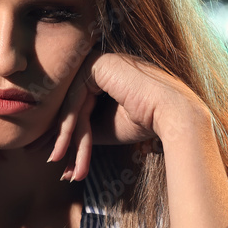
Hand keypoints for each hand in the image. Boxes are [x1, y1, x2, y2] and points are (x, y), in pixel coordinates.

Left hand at [47, 51, 198, 180]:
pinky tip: (64, 150)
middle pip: (71, 106)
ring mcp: (97, 61)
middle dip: (62, 139)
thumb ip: (81, 126)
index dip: (66, 135)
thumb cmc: (144, 121)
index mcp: (104, 74)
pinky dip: (69, 128)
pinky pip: (75, 101)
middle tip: (56, 165)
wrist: (172, 115)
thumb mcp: (104, 126)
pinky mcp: (96, 65)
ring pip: (71, 106)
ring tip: (62, 166)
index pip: (77, 105)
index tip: (59, 160)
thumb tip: (56, 140)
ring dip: (66, 140)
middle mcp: (98, 64)